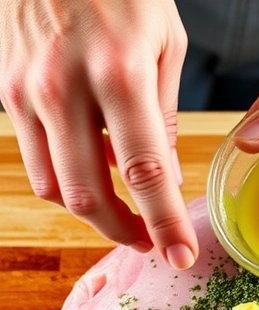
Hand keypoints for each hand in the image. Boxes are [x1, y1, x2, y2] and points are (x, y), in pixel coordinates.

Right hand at [0, 0, 195, 268]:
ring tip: (128, 216)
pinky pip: (35, 158)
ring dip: (93, 214)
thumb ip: (164, 115)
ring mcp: (26, 93)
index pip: (144, 172)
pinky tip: (97, 173)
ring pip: (55, 187)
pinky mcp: (4, 92)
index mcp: (119, 75)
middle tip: (152, 242)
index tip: (180, 256)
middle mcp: (65, 89)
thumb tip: (164, 176)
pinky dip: (68, 179)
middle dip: (124, 232)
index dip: (163, 223)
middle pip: (89, 195)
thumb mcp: (165, 44)